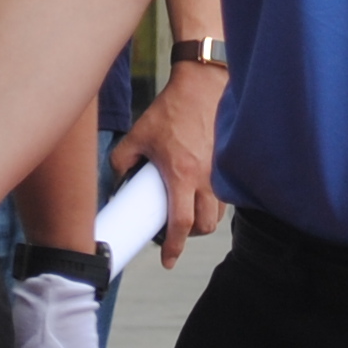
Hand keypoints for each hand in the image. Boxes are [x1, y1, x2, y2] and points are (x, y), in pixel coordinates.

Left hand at [107, 63, 227, 265]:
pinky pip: (226, 196)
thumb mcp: (138, 134)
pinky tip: (201, 194)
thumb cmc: (171, 110)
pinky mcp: (229, 164)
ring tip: (186, 211)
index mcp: (181, 174)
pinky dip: (214, 203)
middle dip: (190, 236)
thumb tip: (118, 180)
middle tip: (175, 231)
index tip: (168, 261)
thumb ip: (122, 159)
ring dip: (203, 220)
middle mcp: (206, 178)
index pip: (181, 223)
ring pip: (218, 214)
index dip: (174, 247)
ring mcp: (221, 172)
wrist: (203, 86)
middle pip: (205, 225)